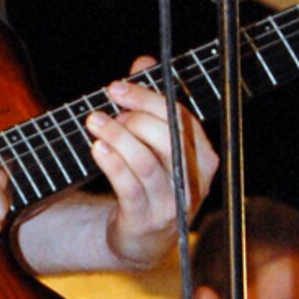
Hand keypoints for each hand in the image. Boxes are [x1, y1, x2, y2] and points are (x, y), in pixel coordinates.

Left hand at [84, 58, 217, 269]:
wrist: (141, 237)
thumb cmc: (149, 181)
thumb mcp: (153, 142)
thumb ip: (150, 102)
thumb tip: (144, 61)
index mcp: (203, 156)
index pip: (180, 117)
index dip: (146, 97)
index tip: (117, 87)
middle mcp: (194, 180)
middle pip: (167, 137)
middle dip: (134, 117)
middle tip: (107, 112)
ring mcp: (172, 202)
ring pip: (146, 161)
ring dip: (117, 137)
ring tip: (94, 122)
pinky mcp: (147, 219)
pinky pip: (129, 187)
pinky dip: (112, 163)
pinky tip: (97, 148)